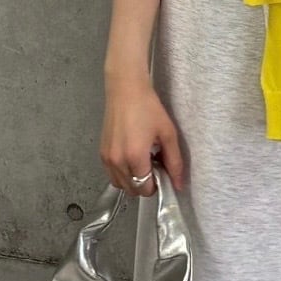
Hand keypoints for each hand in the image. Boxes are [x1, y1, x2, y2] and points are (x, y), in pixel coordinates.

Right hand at [100, 70, 185, 195]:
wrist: (126, 90)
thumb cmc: (149, 109)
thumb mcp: (168, 134)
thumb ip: (174, 162)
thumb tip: (178, 185)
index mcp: (135, 157)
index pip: (145, 188)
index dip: (157, 185)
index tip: (163, 171)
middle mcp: (117, 161)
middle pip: (133, 190)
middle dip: (146, 184)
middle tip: (154, 165)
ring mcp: (107, 158)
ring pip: (121, 185)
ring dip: (133, 181)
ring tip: (143, 162)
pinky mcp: (102, 153)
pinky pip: (112, 175)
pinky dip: (123, 174)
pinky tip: (132, 157)